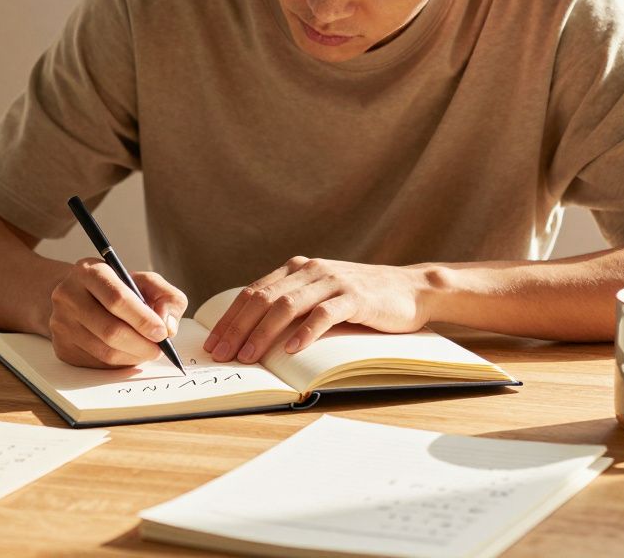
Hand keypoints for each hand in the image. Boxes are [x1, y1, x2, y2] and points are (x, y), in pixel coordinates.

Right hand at [48, 258, 186, 367]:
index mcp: (89, 271)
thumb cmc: (118, 289)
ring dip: (134, 356)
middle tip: (159, 348)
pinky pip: (97, 363)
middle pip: (110, 330)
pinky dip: (120, 363)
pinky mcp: (62, 347)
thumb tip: (169, 326)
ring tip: (148, 350)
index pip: (117, 299)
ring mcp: (61, 323)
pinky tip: (128, 353)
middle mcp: (68, 295)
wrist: (79, 297)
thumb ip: (167, 298)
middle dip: (142, 344)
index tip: (162, 333)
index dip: (143, 319)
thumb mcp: (146, 282)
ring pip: (105, 351)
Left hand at [202, 256, 429, 363]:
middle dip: (237, 328)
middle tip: (221, 354)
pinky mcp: (356, 297)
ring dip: (263, 333)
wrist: (411, 288)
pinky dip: (306, 333)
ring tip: (248, 356)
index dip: (229, 318)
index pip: (252, 293)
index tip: (212, 343)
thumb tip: (250, 334)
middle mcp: (310, 270)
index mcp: (296, 269)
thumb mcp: (320, 296)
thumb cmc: (361, 300)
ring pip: (287, 306)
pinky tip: (292, 350)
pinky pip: (324, 314)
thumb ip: (291, 305)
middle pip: (263, 299)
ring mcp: (333, 282)